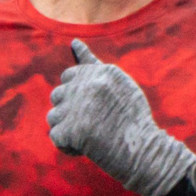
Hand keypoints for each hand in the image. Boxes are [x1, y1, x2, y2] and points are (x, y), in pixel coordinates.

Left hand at [47, 41, 195, 195]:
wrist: (143, 152)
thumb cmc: (131, 118)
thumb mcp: (118, 84)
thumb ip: (93, 64)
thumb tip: (73, 42)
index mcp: (101, 72)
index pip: (68, 76)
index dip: (77, 95)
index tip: (93, 108)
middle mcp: (89, 86)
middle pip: (57, 95)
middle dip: (70, 110)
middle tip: (94, 124)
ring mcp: (79, 108)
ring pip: (53, 116)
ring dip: (67, 128)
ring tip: (89, 136)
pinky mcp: (71, 131)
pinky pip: (55, 136)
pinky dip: (68, 146)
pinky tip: (86, 149)